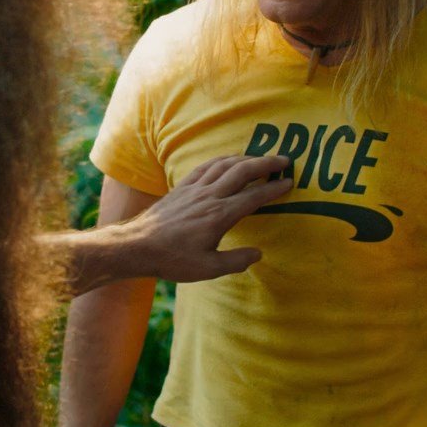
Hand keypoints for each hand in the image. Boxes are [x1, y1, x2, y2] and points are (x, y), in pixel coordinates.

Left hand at [122, 155, 292, 281]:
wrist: (137, 245)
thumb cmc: (172, 259)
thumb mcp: (207, 268)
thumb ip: (236, 261)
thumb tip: (258, 254)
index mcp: (219, 215)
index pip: (254, 197)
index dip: (274, 188)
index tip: (289, 182)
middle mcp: (209, 196)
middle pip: (242, 171)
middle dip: (265, 163)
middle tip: (284, 160)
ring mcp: (194, 188)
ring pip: (224, 164)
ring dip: (245, 158)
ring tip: (260, 158)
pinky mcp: (182, 187)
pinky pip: (206, 166)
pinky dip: (222, 160)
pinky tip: (228, 161)